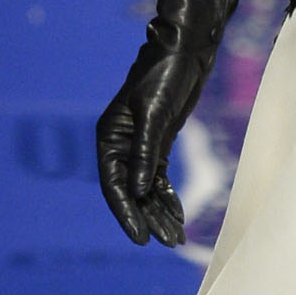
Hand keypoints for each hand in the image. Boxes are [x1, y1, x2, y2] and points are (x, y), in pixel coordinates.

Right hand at [95, 45, 199, 246]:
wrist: (186, 51)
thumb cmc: (165, 76)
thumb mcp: (155, 114)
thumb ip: (146, 152)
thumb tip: (137, 191)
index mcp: (109, 137)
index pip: (113, 185)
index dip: (126, 213)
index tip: (141, 238)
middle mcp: (120, 145)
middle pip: (130, 192)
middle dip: (147, 218)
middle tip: (166, 243)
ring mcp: (139, 146)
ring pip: (146, 188)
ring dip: (160, 212)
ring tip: (176, 238)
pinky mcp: (158, 144)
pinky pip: (159, 179)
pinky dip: (168, 197)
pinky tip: (178, 216)